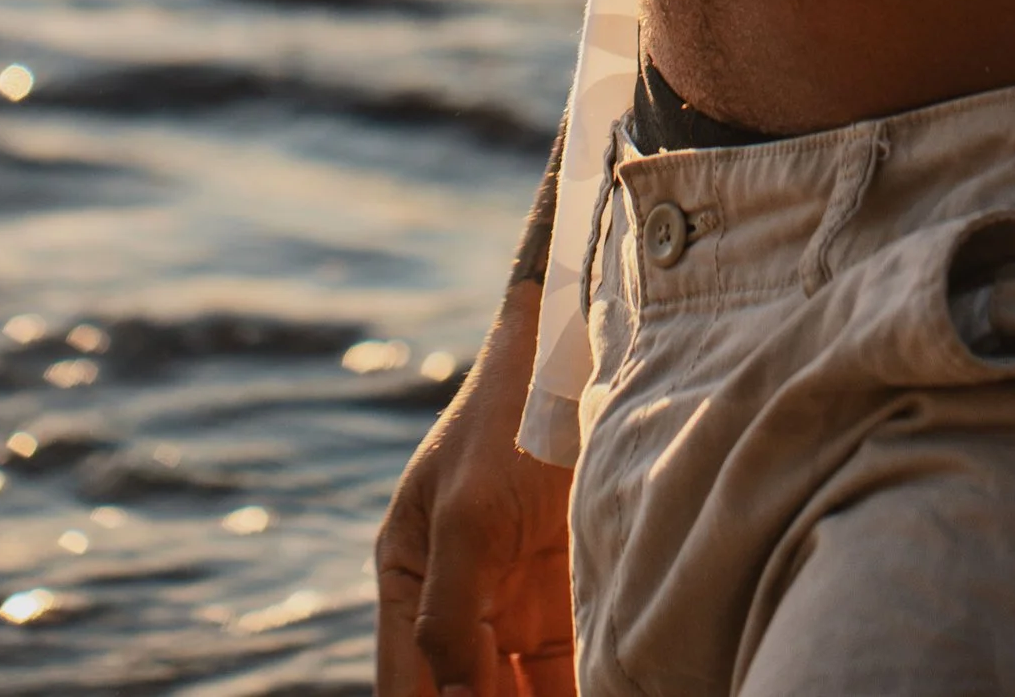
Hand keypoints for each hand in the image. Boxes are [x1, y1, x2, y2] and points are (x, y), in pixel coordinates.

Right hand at [375, 284, 577, 696]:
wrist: (581, 351)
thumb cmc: (509, 417)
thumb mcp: (468, 515)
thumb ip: (449, 616)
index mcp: (409, 574)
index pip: (407, 683)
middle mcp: (456, 596)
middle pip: (463, 691)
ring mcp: (512, 598)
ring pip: (518, 689)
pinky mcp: (566, 594)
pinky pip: (564, 669)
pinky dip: (574, 690)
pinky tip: (608, 694)